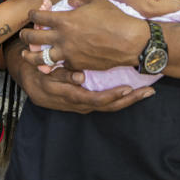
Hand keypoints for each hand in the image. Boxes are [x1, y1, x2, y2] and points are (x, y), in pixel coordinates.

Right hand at [6, 40, 153, 113]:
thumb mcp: (46, 73)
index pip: (97, 100)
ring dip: (129, 99)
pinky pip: (106, 104)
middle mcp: (80, 105)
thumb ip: (63, 74)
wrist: (30, 84)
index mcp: (71, 97)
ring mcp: (84, 105)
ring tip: (147, 91)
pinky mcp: (86, 103)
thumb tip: (80, 77)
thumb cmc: (39, 73)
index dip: (113, 96)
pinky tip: (133, 92)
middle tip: (149, 91)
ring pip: (110, 106)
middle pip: (109, 106)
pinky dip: (120, 98)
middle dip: (130, 100)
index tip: (129, 89)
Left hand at [20, 0, 146, 70]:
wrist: (128, 41)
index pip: (39, 17)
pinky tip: (51, 64)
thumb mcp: (96, 0)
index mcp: (65, 20)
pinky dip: (55, 65)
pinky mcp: (76, 65)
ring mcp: (68, 53)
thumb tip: (71, 2)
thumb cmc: (114, 18)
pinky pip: (60, 66)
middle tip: (24, 35)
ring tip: (26, 56)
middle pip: (33, 38)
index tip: (32, 14)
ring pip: (40, 58)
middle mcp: (62, 37)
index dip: (33, 14)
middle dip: (25, 36)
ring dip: (31, 56)